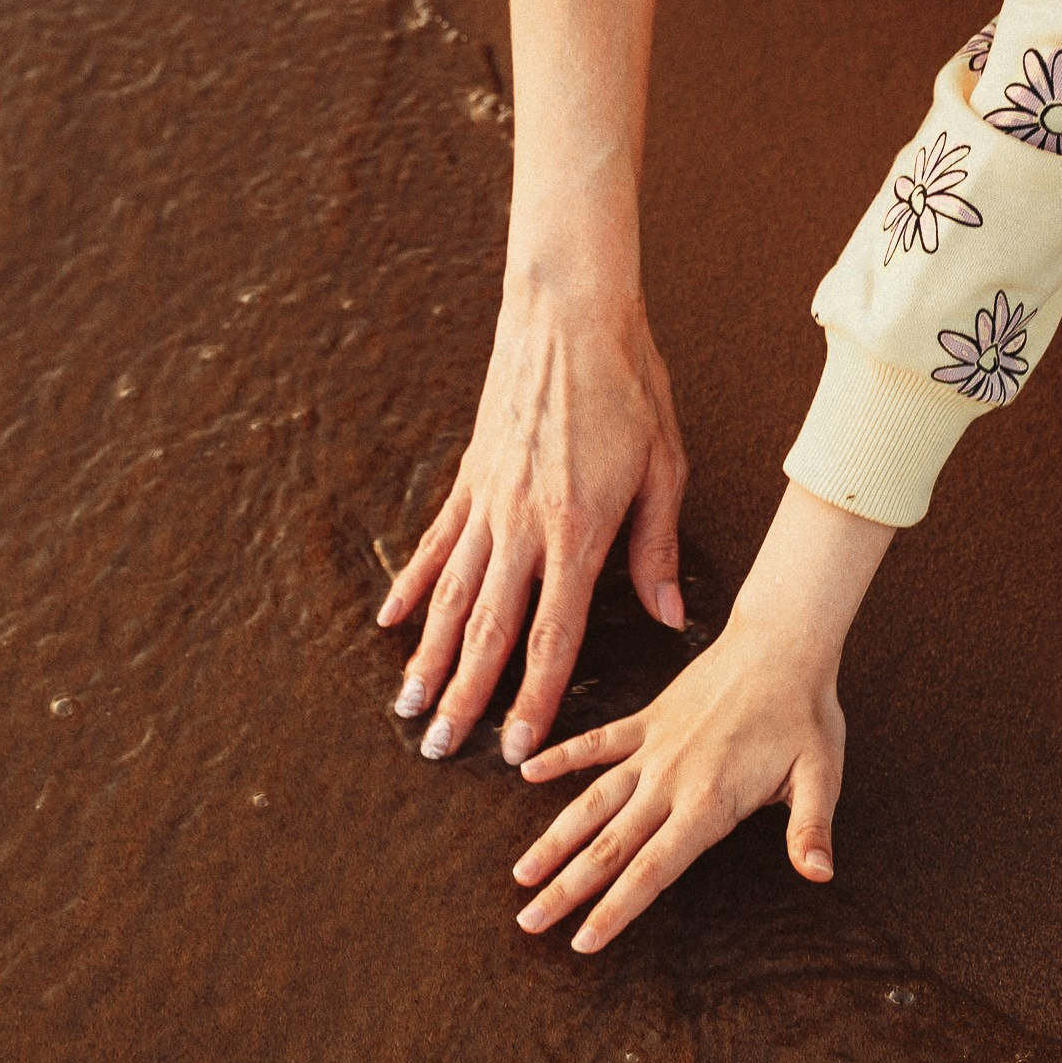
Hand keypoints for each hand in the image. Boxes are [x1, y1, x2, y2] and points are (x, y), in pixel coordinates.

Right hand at [380, 267, 686, 761]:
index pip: (553, 636)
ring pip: (452, 596)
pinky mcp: (469, 475)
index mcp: (578, 532)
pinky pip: (436, 541)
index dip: (533, 698)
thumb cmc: (629, 387)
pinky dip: (414, 584)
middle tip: (439, 750)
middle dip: (464, 696)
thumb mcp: (664, 469)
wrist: (570, 312)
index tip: (513, 747)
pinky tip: (391, 621)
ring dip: (428, 656)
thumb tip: (670, 619)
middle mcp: (522, 526)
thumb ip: (658, 550)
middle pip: (489, 630)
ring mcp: (487, 501)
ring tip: (408, 707)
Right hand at [507, 481, 893, 949]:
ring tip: (521, 873)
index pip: (653, 870)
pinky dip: (562, 756)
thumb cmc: (805, 712)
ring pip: (592, 802)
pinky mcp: (647, 719)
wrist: (783, 642)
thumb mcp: (821, 775)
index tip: (583, 941)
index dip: (615, 909)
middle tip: (529, 924)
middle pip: (609, 847)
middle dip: (567, 890)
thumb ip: (811, 828)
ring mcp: (653, 749)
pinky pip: (597, 742)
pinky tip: (528, 771)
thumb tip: (819, 874)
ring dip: (554, 839)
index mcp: (710, 803)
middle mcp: (671, 781)